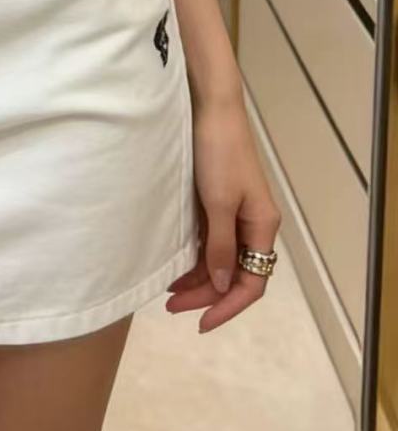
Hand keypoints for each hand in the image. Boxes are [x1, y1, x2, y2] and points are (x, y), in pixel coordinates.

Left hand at [165, 91, 280, 332]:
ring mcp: (236, 212)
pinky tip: (176, 264)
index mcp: (262, 226)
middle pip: (235, 274)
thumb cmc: (218, 153)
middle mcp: (253, 224)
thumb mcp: (218, 203)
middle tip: (171, 305)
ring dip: (199, 278)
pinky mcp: (219, 201)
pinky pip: (211, 241)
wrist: (211, 107)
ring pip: (221, 260)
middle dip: (206, 294)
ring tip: (168, 291)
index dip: (228, 307)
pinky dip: (196, 256)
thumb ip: (222, 247)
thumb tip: (224, 286)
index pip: (253, 283)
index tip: (200, 323)